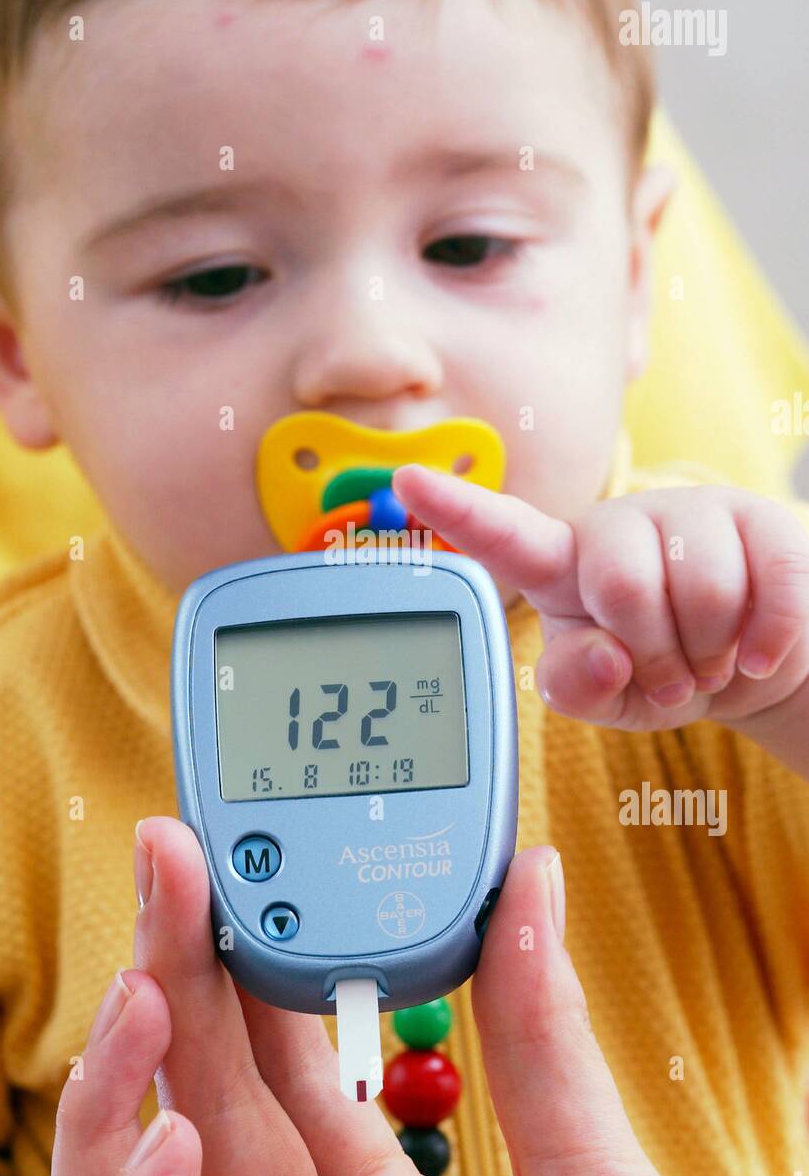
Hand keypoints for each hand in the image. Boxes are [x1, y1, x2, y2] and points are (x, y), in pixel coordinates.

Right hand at [52, 819, 667, 1175]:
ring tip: (153, 975)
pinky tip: (168, 1131)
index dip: (258, 965)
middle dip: (182, 967)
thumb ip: (544, 1045)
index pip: (293, 1067)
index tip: (250, 873)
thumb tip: (531, 889)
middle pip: (213, 1091)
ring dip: (131, 1068)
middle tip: (173, 862)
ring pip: (156, 1166)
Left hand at [393, 468, 808, 732]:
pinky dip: (767, 641)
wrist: (756, 661)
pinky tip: (759, 652)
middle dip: (655, 656)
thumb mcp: (611, 698)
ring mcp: (688, 514)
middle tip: (673, 676)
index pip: (505, 536)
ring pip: (700, 588)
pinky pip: (767, 586)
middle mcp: (617, 528)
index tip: (407, 476)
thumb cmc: (665, 672)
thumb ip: (580, 688)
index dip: (459, 508)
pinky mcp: (757, 518)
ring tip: (710, 658)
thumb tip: (607, 655)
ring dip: (711, 652)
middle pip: (621, 586)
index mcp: (562, 567)